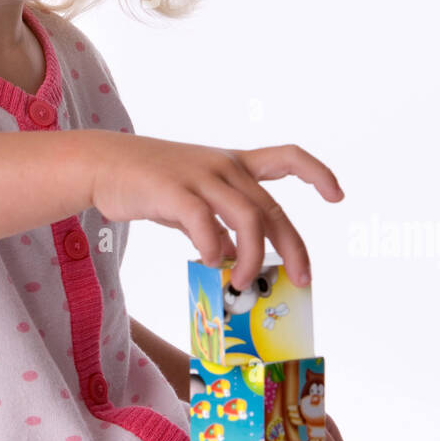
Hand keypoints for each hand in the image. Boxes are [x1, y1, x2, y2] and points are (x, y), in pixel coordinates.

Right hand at [90, 135, 343, 287]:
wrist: (102, 163)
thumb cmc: (148, 184)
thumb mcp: (192, 198)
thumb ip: (217, 222)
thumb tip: (234, 258)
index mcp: (231, 164)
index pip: (286, 157)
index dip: (317, 173)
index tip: (337, 195)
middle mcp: (223, 166)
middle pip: (272, 209)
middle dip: (293, 248)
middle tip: (300, 280)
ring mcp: (200, 176)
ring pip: (248, 218)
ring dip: (252, 257)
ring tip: (241, 282)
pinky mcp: (174, 190)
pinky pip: (206, 223)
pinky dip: (213, 248)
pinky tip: (208, 262)